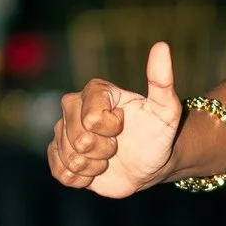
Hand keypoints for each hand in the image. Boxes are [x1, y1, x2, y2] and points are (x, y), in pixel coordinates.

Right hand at [48, 43, 184, 196]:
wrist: (150, 164)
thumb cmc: (158, 133)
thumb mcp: (166, 109)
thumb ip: (162, 79)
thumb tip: (161, 46)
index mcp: (94, 90)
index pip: (93, 119)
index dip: (112, 129)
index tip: (124, 126)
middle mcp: (72, 107)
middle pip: (79, 140)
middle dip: (103, 150)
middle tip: (117, 145)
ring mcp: (63, 132)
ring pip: (71, 159)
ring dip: (95, 166)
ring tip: (107, 158)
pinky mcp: (58, 156)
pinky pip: (61, 173)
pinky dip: (82, 178)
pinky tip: (94, 171)